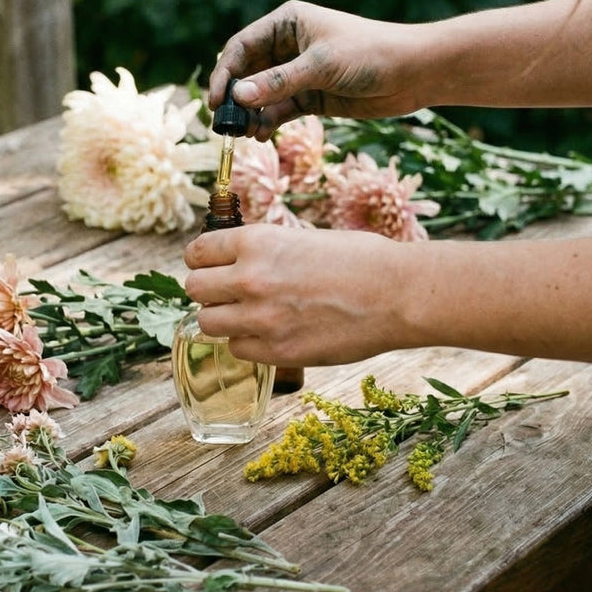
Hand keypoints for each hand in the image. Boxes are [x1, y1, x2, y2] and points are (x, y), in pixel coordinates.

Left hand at [183, 222, 409, 365]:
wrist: (397, 294)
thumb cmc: (360, 260)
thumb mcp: (302, 238)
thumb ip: (263, 252)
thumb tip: (237, 263)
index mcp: (256, 242)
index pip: (197, 252)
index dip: (203, 260)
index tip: (211, 266)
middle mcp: (250, 279)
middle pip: (195, 289)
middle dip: (208, 290)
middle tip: (227, 293)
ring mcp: (261, 319)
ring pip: (207, 323)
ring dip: (223, 319)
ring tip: (248, 315)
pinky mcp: (277, 352)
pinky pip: (238, 350)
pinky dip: (247, 343)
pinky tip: (270, 333)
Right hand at [208, 0, 426, 137]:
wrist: (413, 73)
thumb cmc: (369, 54)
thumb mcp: (320, 66)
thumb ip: (278, 82)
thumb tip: (238, 96)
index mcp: (287, 23)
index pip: (242, 47)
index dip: (225, 73)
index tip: (217, 101)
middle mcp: (288, 46)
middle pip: (247, 72)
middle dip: (234, 97)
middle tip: (223, 124)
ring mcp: (298, 73)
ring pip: (262, 95)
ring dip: (251, 114)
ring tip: (245, 134)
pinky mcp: (311, 97)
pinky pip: (279, 110)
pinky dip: (268, 122)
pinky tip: (262, 135)